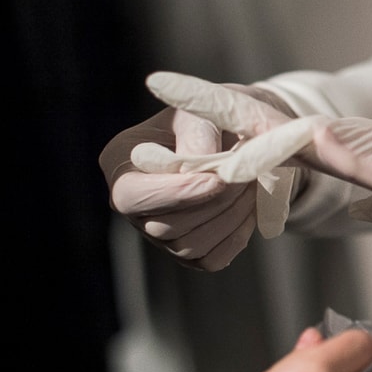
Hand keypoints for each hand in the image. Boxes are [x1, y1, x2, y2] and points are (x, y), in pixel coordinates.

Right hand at [99, 80, 298, 271]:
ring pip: (190, 246)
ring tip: (251, 185)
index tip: (217, 179)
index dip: (176, 193)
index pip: (133, 196)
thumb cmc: (211, 122)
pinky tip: (248, 207)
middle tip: (248, 175)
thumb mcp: (200, 113)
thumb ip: (197, 133)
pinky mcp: (187, 252)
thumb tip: (202, 163)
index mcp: (121, 164)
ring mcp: (157, 234)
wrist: (238, 142)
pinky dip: (236, 235)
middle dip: (214, 202)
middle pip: (164, 227)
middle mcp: (132, 207)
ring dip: (230, 217)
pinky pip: (211, 259)